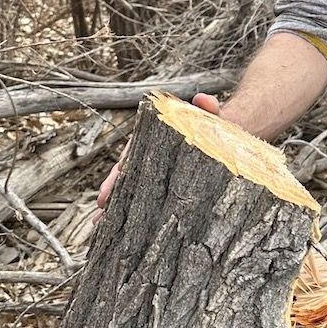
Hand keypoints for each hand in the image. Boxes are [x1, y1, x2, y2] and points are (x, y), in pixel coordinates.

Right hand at [95, 92, 222, 214]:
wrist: (228, 135)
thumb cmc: (214, 126)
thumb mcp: (212, 117)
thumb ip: (208, 108)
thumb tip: (203, 99)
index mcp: (156, 137)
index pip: (135, 152)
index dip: (123, 167)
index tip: (114, 178)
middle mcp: (151, 154)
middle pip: (128, 172)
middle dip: (113, 188)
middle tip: (101, 205)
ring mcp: (156, 171)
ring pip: (131, 187)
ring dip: (114, 205)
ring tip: (99, 223)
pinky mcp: (163, 185)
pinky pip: (144, 199)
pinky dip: (128, 212)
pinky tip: (112, 228)